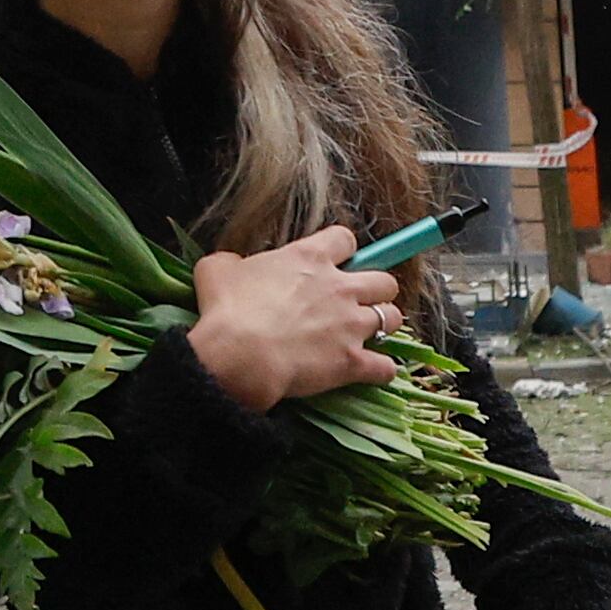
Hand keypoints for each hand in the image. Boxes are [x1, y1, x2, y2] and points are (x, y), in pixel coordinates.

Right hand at [185, 225, 400, 412]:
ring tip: (370, 333)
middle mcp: (340, 287)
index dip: (342, 249)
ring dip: (384, 324)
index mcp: (309, 258)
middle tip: (357, 299)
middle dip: (376, 289)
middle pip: (384, 280)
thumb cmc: (226, 308)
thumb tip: (234, 265)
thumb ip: (233, 262)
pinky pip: (386, 366)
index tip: (334, 260)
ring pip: (393, 318)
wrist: (241, 356)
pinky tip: (370, 370)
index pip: (345, 239)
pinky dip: (381, 369)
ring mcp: (351, 325)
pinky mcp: (354, 361)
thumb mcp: (217, 269)